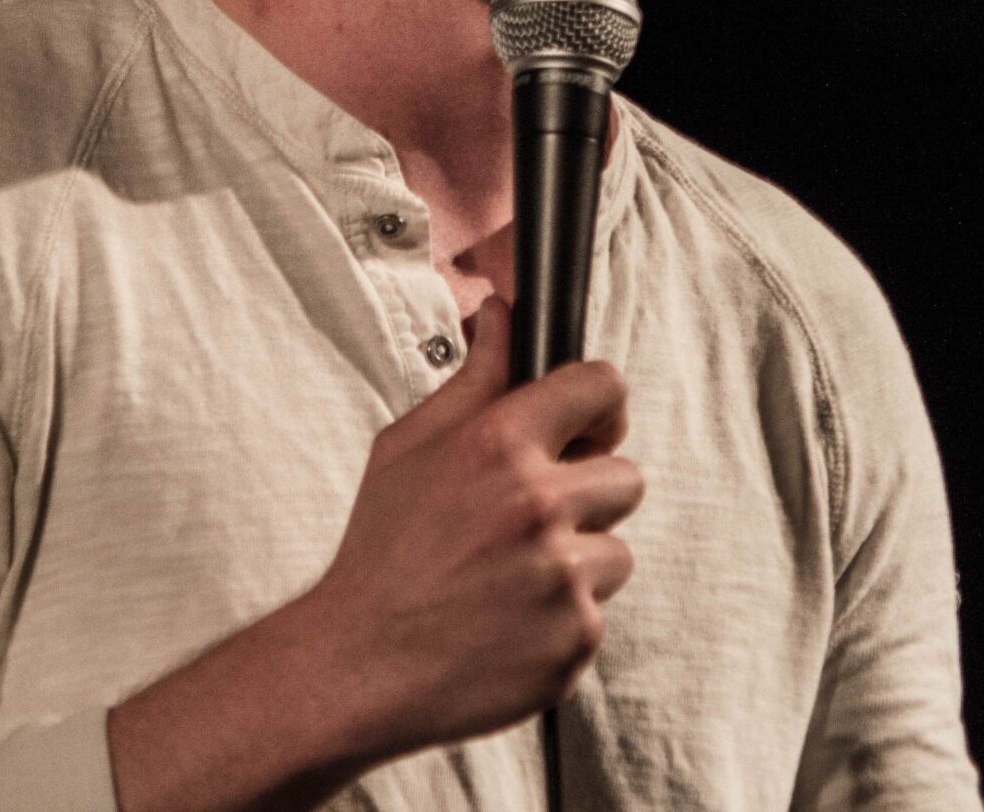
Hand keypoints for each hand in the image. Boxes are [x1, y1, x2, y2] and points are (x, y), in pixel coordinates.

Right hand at [300, 296, 641, 755]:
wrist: (358, 665)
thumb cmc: (379, 553)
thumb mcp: (409, 446)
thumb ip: (473, 378)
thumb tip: (500, 316)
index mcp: (499, 445)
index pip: (600, 386)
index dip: (600, 403)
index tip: (592, 424)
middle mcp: (539, 505)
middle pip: (626, 477)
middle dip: (587, 495)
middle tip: (530, 521)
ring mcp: (563, 577)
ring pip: (616, 551)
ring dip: (578, 563)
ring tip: (511, 579)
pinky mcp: (576, 639)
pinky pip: (598, 613)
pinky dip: (562, 620)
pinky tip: (509, 622)